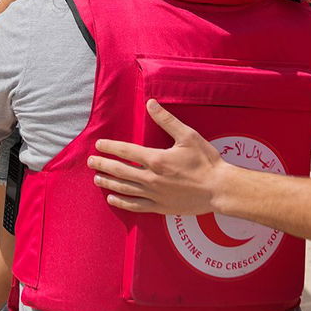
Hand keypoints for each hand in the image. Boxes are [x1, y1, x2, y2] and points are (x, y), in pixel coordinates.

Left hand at [88, 99, 226, 214]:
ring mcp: (154, 194)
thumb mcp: (188, 136)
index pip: (126, 151)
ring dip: (108, 183)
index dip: (110, 147)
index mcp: (156, 159)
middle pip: (120, 171)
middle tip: (91, 161)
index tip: (99, 145)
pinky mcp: (159, 207)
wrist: (219, 189)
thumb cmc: (206, 161)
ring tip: (97, 179)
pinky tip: (112, 199)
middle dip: (103, 165)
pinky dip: (121, 202)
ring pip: (124, 189)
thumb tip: (151, 103)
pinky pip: (135, 205)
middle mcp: (151, 178)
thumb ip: (167, 120)